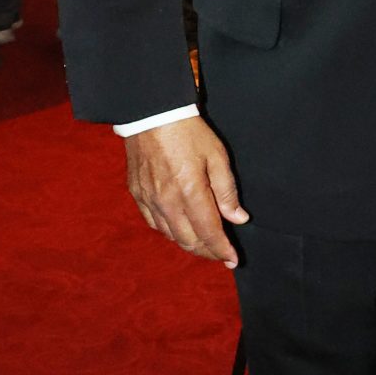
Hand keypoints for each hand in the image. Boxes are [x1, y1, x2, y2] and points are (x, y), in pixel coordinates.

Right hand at [123, 118, 247, 265]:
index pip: (209, 232)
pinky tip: (179, 230)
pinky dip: (169, 232)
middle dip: (207, 252)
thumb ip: (227, 191)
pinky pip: (154, 223)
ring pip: (170, 235)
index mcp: (191, 192)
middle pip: (188, 240)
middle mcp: (167, 202)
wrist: (151, 114)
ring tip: (204, 245)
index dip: (222, 249)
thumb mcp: (217, 156)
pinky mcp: (137, 194)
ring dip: (189, 244)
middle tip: (221, 255)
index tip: (233, 259)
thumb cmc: (188, 132)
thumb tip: (238, 218)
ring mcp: (149, 199)